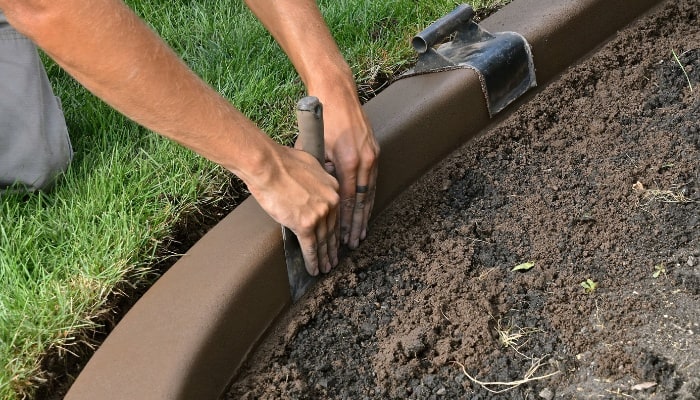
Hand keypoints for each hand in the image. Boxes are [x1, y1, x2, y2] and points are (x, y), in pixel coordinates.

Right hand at [246, 145, 339, 274]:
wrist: (268, 165)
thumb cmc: (280, 161)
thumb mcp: (309, 164)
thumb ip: (315, 179)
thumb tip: (311, 185)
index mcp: (332, 187)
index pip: (337, 214)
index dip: (336, 230)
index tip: (336, 239)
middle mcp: (331, 202)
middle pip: (333, 230)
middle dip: (332, 247)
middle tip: (333, 260)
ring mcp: (319, 214)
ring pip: (323, 241)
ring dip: (324, 258)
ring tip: (325, 268)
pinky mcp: (305, 224)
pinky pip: (310, 247)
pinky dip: (312, 260)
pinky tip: (314, 269)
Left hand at [315, 89, 378, 248]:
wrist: (338, 94)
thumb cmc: (322, 121)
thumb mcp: (315, 148)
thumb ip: (320, 173)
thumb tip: (321, 194)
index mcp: (348, 161)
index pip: (348, 200)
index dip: (346, 221)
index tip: (342, 237)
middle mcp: (364, 161)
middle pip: (362, 201)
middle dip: (357, 224)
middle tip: (353, 243)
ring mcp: (372, 156)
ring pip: (370, 193)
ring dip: (365, 215)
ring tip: (360, 233)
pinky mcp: (375, 152)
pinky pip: (372, 182)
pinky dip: (369, 198)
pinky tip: (366, 210)